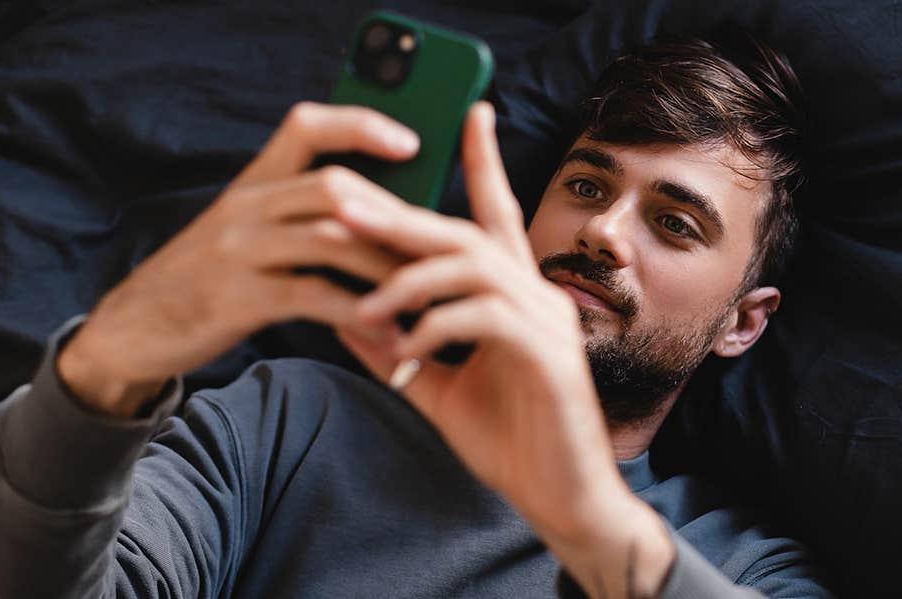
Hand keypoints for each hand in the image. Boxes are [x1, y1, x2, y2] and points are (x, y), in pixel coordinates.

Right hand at [58, 102, 418, 416]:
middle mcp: (245, 207)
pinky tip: (389, 336)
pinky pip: (315, 296)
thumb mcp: (242, 232)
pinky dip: (361, 316)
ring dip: (389, 270)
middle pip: (336, 187)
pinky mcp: (238, 298)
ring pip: (333, 240)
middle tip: (438, 249)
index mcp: (252, 184)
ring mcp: (239, 250)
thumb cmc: (206, 280)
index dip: (360, 125)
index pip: (306, 126)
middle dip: (396, 219)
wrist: (131, 329)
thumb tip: (382, 216)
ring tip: (425, 296)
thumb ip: (295, 215)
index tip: (410, 142)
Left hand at [336, 103, 673, 597]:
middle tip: (341, 202)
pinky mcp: (547, 356)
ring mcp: (546, 322)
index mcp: (514, 296)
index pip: (497, 216)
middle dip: (401, 215)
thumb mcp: (440, 389)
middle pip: (467, 231)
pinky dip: (434, 326)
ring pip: (474, 265)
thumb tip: (344, 316)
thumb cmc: (511, 442)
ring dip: (408, 278)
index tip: (469, 113)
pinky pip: (484, 317)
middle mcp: (535, 295)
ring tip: (362, 304)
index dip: (483, 162)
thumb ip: (400, 349)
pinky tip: (403, 351)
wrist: (561, 500)